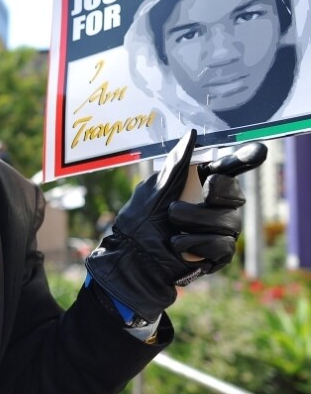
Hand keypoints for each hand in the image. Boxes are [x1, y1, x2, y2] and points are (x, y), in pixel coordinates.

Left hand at [85, 130, 266, 321]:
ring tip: (172, 230)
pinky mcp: (220, 253)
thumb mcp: (155, 190)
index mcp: (201, 183)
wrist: (134, 257)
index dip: (246, 158)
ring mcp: (221, 228)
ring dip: (196, 224)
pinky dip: (198, 244)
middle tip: (178, 207)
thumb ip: (175, 164)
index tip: (259, 150)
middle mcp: (216, 204)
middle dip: (209, 198)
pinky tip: (180, 246)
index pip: (230, 168)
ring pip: (230, 221)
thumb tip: (192, 135)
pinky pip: (224, 245)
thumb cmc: (140, 220)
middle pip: (234, 194)